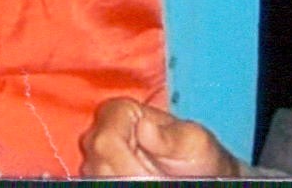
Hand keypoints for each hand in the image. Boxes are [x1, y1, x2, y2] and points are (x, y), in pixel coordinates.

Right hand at [78, 98, 236, 178]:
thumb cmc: (195, 154)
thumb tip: (144, 126)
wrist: (196, 173)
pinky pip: (97, 183)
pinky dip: (117, 184)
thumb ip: (170, 136)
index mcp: (121, 111)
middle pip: (97, 163)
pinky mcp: (100, 174)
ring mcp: (97, 156)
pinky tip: (139, 182)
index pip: (106, 141)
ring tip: (152, 180)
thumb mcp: (193, 142)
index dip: (125, 164)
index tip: (150, 178)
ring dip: (123, 182)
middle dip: (126, 177)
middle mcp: (101, 131)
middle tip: (154, 180)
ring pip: (95, 177)